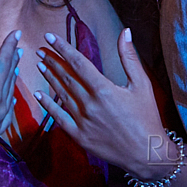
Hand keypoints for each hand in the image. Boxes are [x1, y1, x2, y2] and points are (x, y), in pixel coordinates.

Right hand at [0, 30, 20, 178]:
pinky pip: (8, 112)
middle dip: (13, 59)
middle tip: (18, 44)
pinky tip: (10, 100)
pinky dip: (10, 100)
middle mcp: (1, 107)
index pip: (4, 63)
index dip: (9, 46)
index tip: (16, 32)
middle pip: (9, 77)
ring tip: (16, 66)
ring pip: (10, 93)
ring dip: (12, 77)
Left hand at [34, 28, 176, 181]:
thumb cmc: (146, 117)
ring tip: (40, 64)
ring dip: (49, 78)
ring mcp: (83, 122)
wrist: (147, 154)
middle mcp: (90, 105)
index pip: (78, 62)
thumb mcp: (141, 84)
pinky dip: (48, 105)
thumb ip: (129, 56)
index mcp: (104, 90)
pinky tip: (39, 94)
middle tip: (41, 48)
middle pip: (66, 77)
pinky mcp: (80, 137)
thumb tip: (125, 32)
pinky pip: (59, 118)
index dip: (63, 48)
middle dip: (52, 60)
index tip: (50, 37)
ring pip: (61, 94)